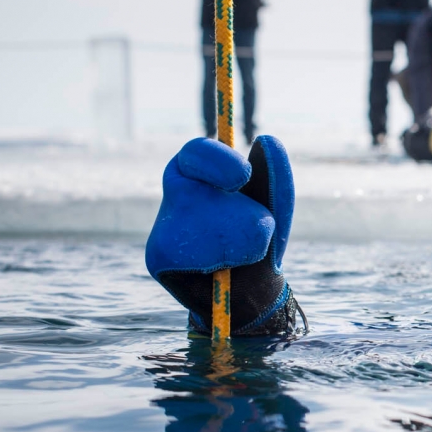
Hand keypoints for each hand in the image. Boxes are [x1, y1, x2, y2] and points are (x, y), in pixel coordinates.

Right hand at [146, 136, 301, 335]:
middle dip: (232, 209)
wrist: (252, 293)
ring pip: (205, 223)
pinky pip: (197, 252)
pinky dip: (226, 260)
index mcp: (198, 173)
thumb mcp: (274, 208)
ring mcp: (162, 224)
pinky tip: (222, 269)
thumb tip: (267, 139)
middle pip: (196, 188)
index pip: (195, 153)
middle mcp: (175, 195)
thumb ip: (274, 176)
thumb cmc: (260, 243)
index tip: (244, 176)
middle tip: (257, 225)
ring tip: (240, 254)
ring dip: (241, 240)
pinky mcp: (156, 255)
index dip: (217, 160)